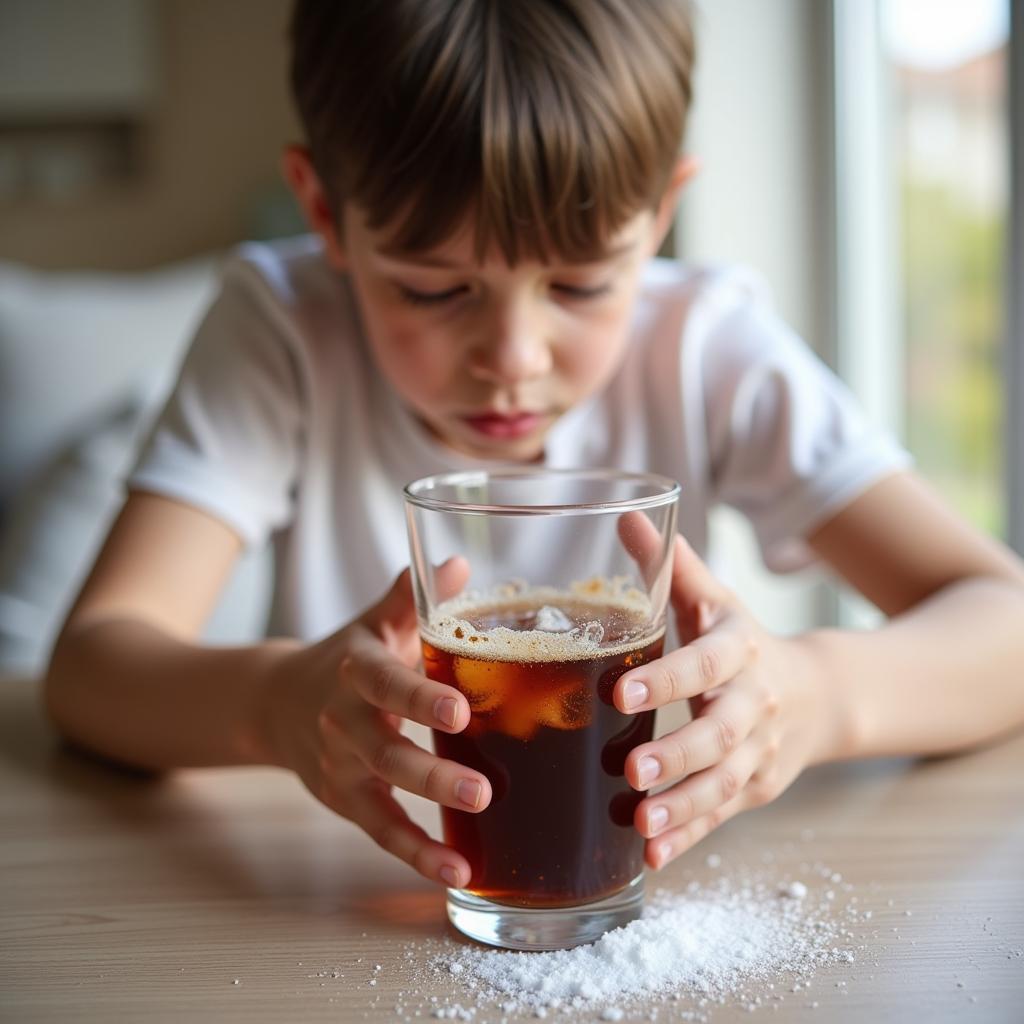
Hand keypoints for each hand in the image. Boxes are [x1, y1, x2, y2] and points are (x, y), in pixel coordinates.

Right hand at [263, 561, 491, 887]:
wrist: (277, 700)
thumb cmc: (348, 658)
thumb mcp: (375, 623)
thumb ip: (413, 597)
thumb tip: (457, 563)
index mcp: (357, 670)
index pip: (385, 683)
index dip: (420, 697)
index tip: (459, 710)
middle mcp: (342, 721)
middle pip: (384, 750)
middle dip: (430, 773)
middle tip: (482, 790)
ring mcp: (340, 765)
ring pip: (381, 795)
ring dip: (426, 820)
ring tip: (475, 832)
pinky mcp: (344, 799)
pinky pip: (380, 830)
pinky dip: (415, 853)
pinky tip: (457, 871)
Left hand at [613, 534, 836, 869]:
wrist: (822, 695)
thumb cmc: (747, 641)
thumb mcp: (717, 601)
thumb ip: (674, 567)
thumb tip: (627, 515)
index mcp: (740, 651)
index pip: (704, 663)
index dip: (666, 680)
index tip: (620, 694)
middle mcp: (754, 704)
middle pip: (720, 733)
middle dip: (678, 754)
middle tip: (632, 770)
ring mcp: (759, 751)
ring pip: (724, 783)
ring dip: (684, 806)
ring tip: (640, 822)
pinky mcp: (754, 787)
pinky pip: (722, 815)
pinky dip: (689, 836)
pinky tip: (651, 856)